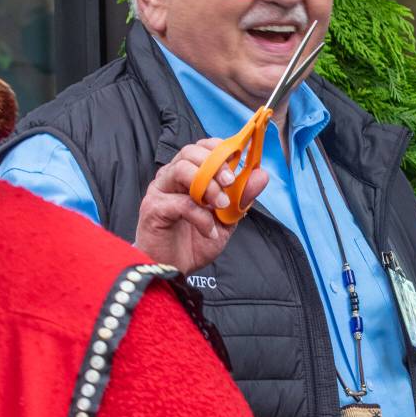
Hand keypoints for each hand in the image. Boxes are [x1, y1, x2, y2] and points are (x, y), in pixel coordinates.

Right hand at [134, 138, 267, 274]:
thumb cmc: (195, 242)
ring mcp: (160, 191)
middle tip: (230, 183)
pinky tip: (209, 230)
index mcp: (188, 175)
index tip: (237, 161)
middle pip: (190, 152)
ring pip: (182, 169)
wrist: (175, 269)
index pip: (202, 147)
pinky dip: (201, 217)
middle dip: (216, 165)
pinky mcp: (153, 208)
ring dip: (208, 186)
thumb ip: (242, 196)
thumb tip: (261, 175)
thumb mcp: (227, 219)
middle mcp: (171, 178)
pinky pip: (181, 203)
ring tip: (221, 205)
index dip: (220, 149)